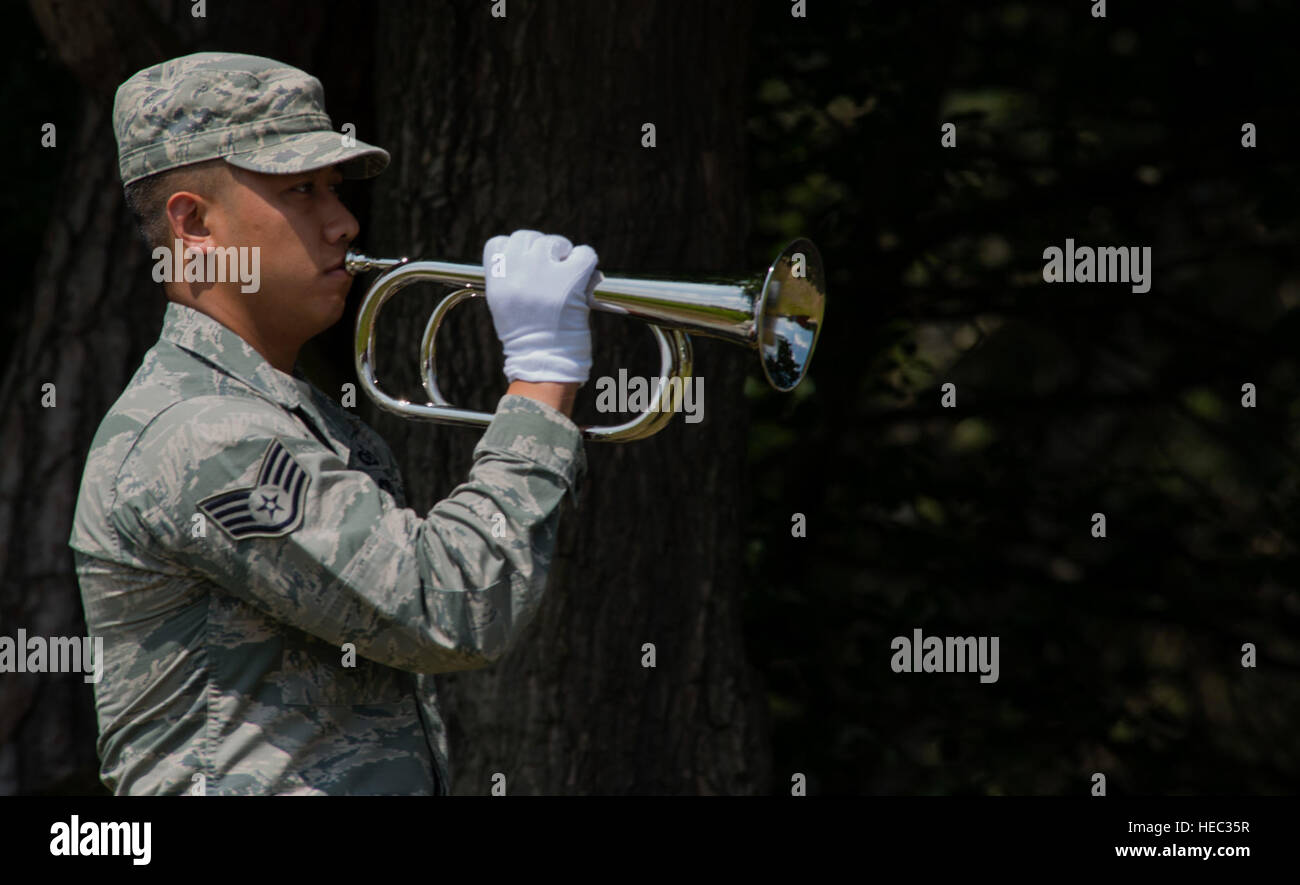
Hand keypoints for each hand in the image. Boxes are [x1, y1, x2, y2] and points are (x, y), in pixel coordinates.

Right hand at [481, 230, 597, 383]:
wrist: (545, 362)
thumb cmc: (527, 339)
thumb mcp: (504, 306)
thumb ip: (510, 277)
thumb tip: (529, 255)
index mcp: (496, 279)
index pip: (498, 243)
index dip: (515, 250)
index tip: (527, 262)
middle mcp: (517, 272)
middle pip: (526, 237)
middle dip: (541, 250)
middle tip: (551, 268)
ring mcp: (544, 273)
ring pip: (554, 242)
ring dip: (563, 254)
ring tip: (566, 276)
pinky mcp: (571, 279)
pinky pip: (584, 253)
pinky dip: (587, 262)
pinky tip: (583, 278)